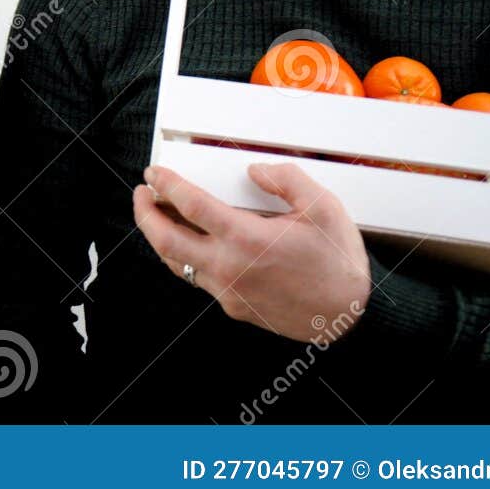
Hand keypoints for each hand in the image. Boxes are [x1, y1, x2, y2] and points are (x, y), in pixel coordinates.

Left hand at [133, 162, 370, 341]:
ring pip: (177, 264)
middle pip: (165, 241)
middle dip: (145, 214)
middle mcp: (230, 268)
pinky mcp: (233, 306)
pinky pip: (198, 279)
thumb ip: (287, 179)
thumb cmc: (337, 263)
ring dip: (160, 237)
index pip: (191, 206)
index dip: (167, 185)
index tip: (154, 172)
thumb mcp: (323, 207)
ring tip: (157, 215)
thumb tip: (254, 171)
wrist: (348, 317)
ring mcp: (228, 291)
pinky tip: (190, 243)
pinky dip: (185, 257)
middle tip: (141, 194)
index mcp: (247, 240)